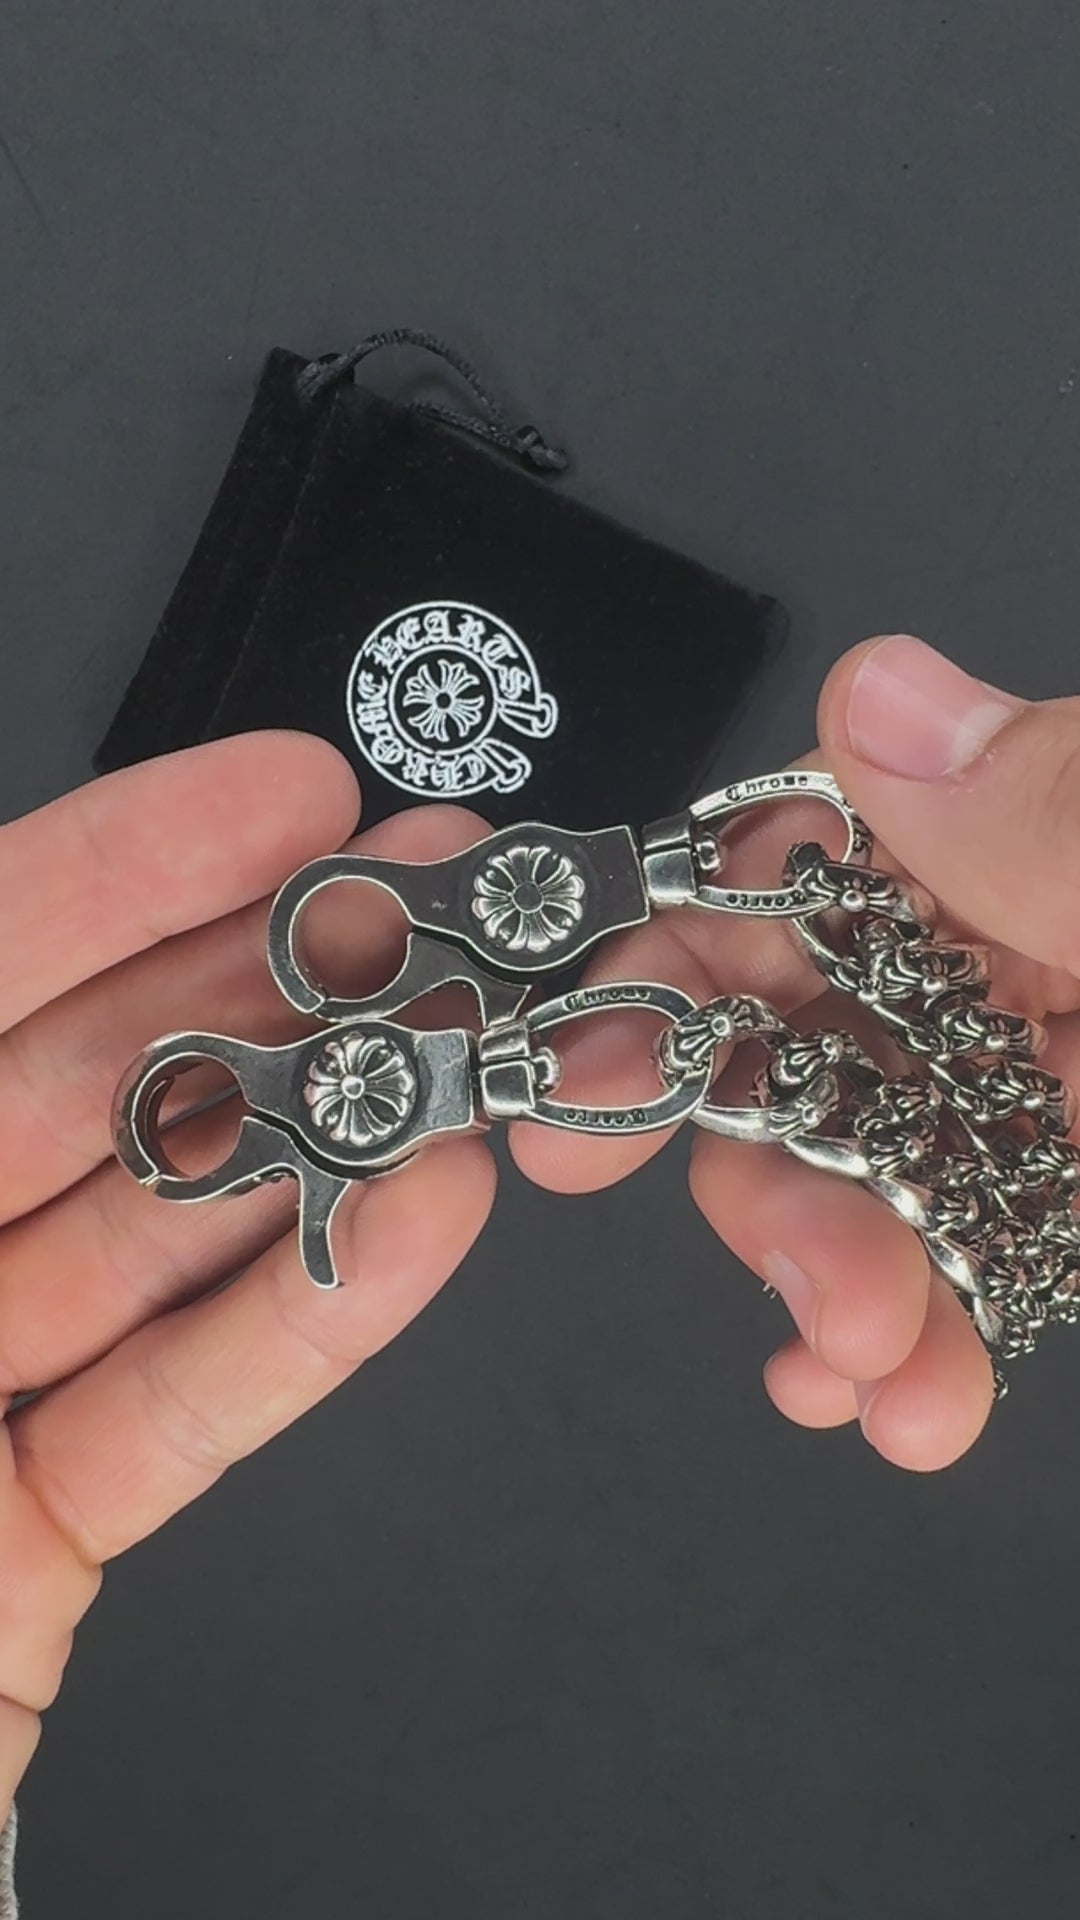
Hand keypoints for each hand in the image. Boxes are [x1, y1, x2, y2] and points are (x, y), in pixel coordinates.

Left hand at [0, 735, 495, 1821]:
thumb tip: (4, 932)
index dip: (113, 875)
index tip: (269, 804)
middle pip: (73, 1087)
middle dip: (264, 989)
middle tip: (422, 912)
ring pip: (150, 1239)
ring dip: (323, 1147)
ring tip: (462, 1056)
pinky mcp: (28, 1540)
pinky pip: (174, 1412)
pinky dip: (301, 1324)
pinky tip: (420, 1226)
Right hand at [514, 635, 1079, 1471]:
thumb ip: (1074, 815)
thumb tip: (878, 701)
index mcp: (1040, 827)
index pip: (811, 849)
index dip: (672, 945)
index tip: (580, 1052)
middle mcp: (1029, 934)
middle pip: (818, 1025)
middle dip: (768, 1165)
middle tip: (791, 1280)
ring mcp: (1056, 1061)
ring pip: (885, 1155)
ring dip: (845, 1281)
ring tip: (874, 1388)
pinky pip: (976, 1236)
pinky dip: (922, 1324)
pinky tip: (902, 1397)